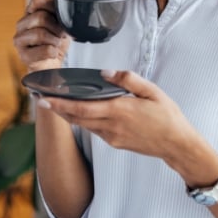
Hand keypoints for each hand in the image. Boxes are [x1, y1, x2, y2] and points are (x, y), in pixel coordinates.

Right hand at [13, 0, 71, 71]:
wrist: (53, 65)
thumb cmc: (55, 41)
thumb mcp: (60, 19)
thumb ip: (57, 2)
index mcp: (30, 13)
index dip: (52, 6)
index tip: (60, 16)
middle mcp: (21, 24)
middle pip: (41, 17)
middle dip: (56, 27)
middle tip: (61, 34)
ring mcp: (19, 40)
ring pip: (40, 33)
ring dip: (55, 40)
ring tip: (56, 44)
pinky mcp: (23, 55)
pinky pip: (43, 50)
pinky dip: (53, 52)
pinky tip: (52, 53)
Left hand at [35, 70, 202, 162]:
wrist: (176, 144)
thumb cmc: (167, 116)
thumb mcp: (151, 91)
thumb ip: (128, 79)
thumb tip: (106, 72)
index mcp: (119, 110)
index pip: (82, 107)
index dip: (61, 103)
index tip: (45, 98)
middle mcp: (111, 126)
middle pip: (77, 118)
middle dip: (57, 109)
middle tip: (41, 100)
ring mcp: (112, 137)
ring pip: (83, 125)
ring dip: (68, 115)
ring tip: (54, 104)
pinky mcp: (115, 143)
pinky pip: (94, 130)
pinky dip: (82, 121)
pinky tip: (79, 113)